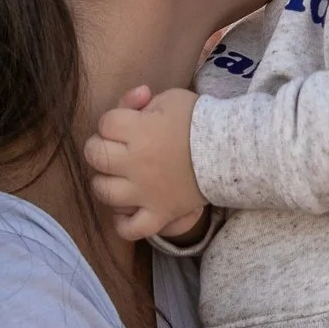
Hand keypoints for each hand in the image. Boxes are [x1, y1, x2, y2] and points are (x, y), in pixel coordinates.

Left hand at [85, 85, 206, 241]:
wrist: (233, 150)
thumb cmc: (200, 120)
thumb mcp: (170, 98)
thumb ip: (141, 101)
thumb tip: (132, 101)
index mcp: (139, 132)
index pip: (104, 123)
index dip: (113, 121)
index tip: (127, 122)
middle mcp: (135, 163)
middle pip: (95, 155)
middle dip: (101, 146)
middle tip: (117, 146)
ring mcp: (145, 193)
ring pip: (104, 192)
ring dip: (105, 181)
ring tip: (117, 176)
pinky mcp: (159, 214)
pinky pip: (130, 229)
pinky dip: (123, 223)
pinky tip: (126, 211)